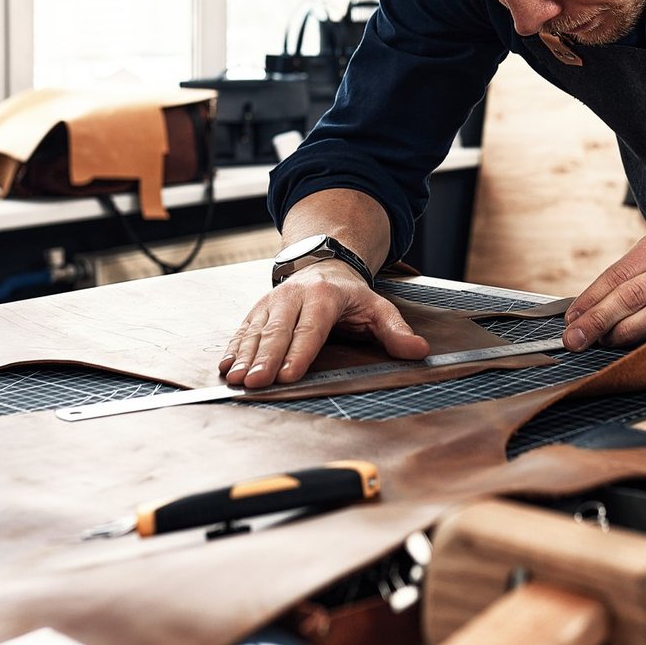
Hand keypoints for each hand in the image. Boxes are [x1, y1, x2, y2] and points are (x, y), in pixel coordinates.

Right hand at [220, 261, 428, 388]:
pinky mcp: (259, 309)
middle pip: (278, 331)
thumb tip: (419, 351)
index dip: (299, 353)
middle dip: (265, 359)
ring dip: (245, 356)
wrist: (323, 262)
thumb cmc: (351, 294)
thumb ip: (395, 331)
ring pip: (257, 330)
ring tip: (236, 379)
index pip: (311, 328)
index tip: (289, 375)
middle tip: (255, 383)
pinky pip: (244, 329)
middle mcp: (294, 296)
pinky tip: (226, 367)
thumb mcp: (378, 307)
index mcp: (325, 297)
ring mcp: (273, 301)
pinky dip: (234, 348)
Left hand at [562, 226, 645, 350]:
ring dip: (620, 333)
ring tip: (600, 342)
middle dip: (598, 320)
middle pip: (631, 295)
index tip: (571, 318)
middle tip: (575, 338)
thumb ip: (628, 277)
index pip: (618, 274)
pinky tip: (628, 343)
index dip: (591, 299)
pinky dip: (645, 337)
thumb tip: (584, 311)